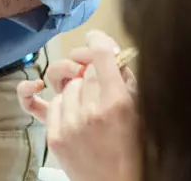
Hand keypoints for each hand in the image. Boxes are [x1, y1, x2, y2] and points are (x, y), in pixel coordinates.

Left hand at [16, 31, 139, 180]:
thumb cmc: (137, 152)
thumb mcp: (142, 113)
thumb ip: (127, 83)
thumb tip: (112, 57)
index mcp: (118, 104)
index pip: (101, 57)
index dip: (98, 42)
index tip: (96, 38)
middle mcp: (91, 111)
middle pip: (83, 72)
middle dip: (92, 74)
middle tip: (102, 85)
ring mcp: (69, 125)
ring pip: (65, 87)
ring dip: (76, 90)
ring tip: (91, 106)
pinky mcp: (54, 137)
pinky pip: (47, 103)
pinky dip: (55, 101)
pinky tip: (52, 96)